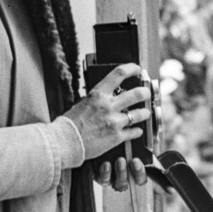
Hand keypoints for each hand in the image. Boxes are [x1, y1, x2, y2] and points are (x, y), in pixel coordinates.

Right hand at [64, 62, 150, 191]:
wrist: (65, 142)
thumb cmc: (70, 123)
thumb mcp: (83, 103)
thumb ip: (98, 98)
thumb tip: (109, 95)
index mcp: (98, 94)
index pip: (119, 74)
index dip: (132, 69)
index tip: (138, 69)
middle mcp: (108, 106)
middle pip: (137, 94)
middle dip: (146, 92)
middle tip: (147, 93)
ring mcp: (114, 122)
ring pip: (140, 114)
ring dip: (145, 113)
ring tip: (145, 113)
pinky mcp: (117, 137)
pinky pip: (134, 132)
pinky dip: (137, 131)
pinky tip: (136, 130)